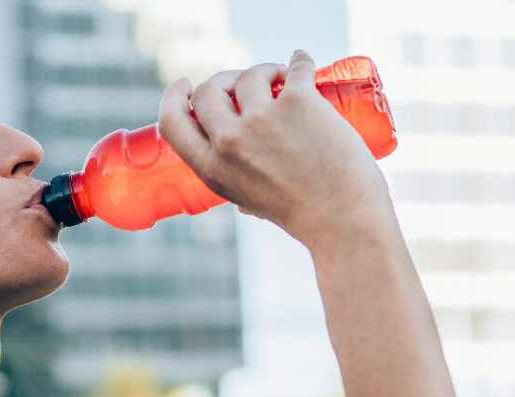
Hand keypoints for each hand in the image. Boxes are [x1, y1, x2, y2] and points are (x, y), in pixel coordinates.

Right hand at [157, 50, 393, 250]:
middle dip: (223, 80)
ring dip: (265, 71)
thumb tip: (235, 167)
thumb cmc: (301, 214)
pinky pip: (296, 67)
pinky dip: (300, 61)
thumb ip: (236, 178)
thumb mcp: (248, 200)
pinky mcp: (297, 101)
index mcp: (212, 169)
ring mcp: (261, 119)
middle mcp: (229, 142)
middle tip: (244, 82)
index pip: (172, 123)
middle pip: (208, 91)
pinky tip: (302, 62)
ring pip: (249, 75)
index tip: (185, 86)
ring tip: (281, 79)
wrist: (342, 217)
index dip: (174, 98)